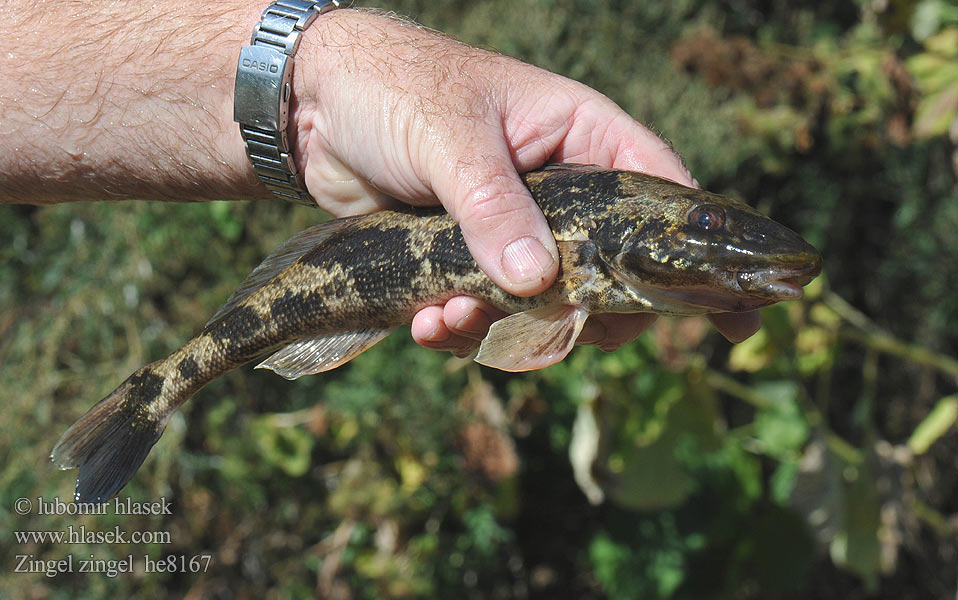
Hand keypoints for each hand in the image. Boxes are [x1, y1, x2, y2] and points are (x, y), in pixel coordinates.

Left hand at [290, 9, 759, 354]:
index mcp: (583, 137)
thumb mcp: (449, 139)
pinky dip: (464, 330)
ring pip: (547, 307)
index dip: (696, 257)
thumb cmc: (394, 89)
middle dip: (580, 315)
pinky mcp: (471, 261)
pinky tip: (428, 324)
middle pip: (613, 274)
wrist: (310, 107)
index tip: (727, 318)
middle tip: (546, 330)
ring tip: (449, 322)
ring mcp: (517, 231)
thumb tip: (536, 282)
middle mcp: (562, 191)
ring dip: (506, 331)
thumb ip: (495, 207)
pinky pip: (489, 315)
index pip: (661, 197)